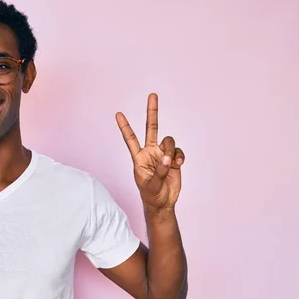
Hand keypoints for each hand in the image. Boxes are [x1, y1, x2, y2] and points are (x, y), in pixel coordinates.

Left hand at [116, 93, 184, 209]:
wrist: (163, 203)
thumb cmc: (151, 194)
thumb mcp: (151, 185)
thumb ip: (159, 171)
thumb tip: (168, 158)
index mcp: (139, 157)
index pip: (130, 139)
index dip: (125, 126)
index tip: (118, 114)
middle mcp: (150, 152)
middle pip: (151, 128)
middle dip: (152, 111)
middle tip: (152, 95)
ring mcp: (163, 154)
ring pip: (169, 141)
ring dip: (171, 150)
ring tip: (172, 163)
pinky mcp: (174, 159)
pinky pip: (178, 151)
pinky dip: (180, 156)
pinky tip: (179, 164)